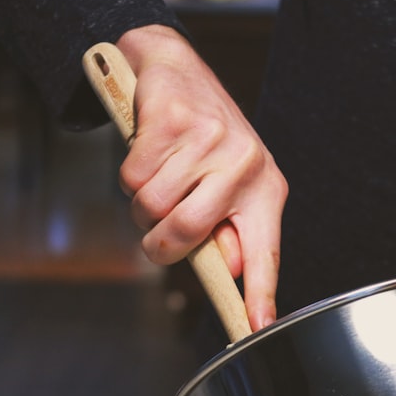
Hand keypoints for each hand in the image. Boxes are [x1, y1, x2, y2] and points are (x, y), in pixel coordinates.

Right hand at [116, 25, 287, 331]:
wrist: (175, 67)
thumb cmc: (203, 138)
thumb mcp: (229, 181)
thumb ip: (229, 227)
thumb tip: (233, 269)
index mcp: (265, 189)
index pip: (264, 252)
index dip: (259, 294)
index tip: (256, 328)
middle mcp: (244, 165)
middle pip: (184, 234)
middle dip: (157, 241)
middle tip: (157, 225)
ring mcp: (208, 141)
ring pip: (150, 206)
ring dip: (141, 201)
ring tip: (160, 173)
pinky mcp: (172, 121)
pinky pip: (132, 176)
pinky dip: (129, 170)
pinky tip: (149, 148)